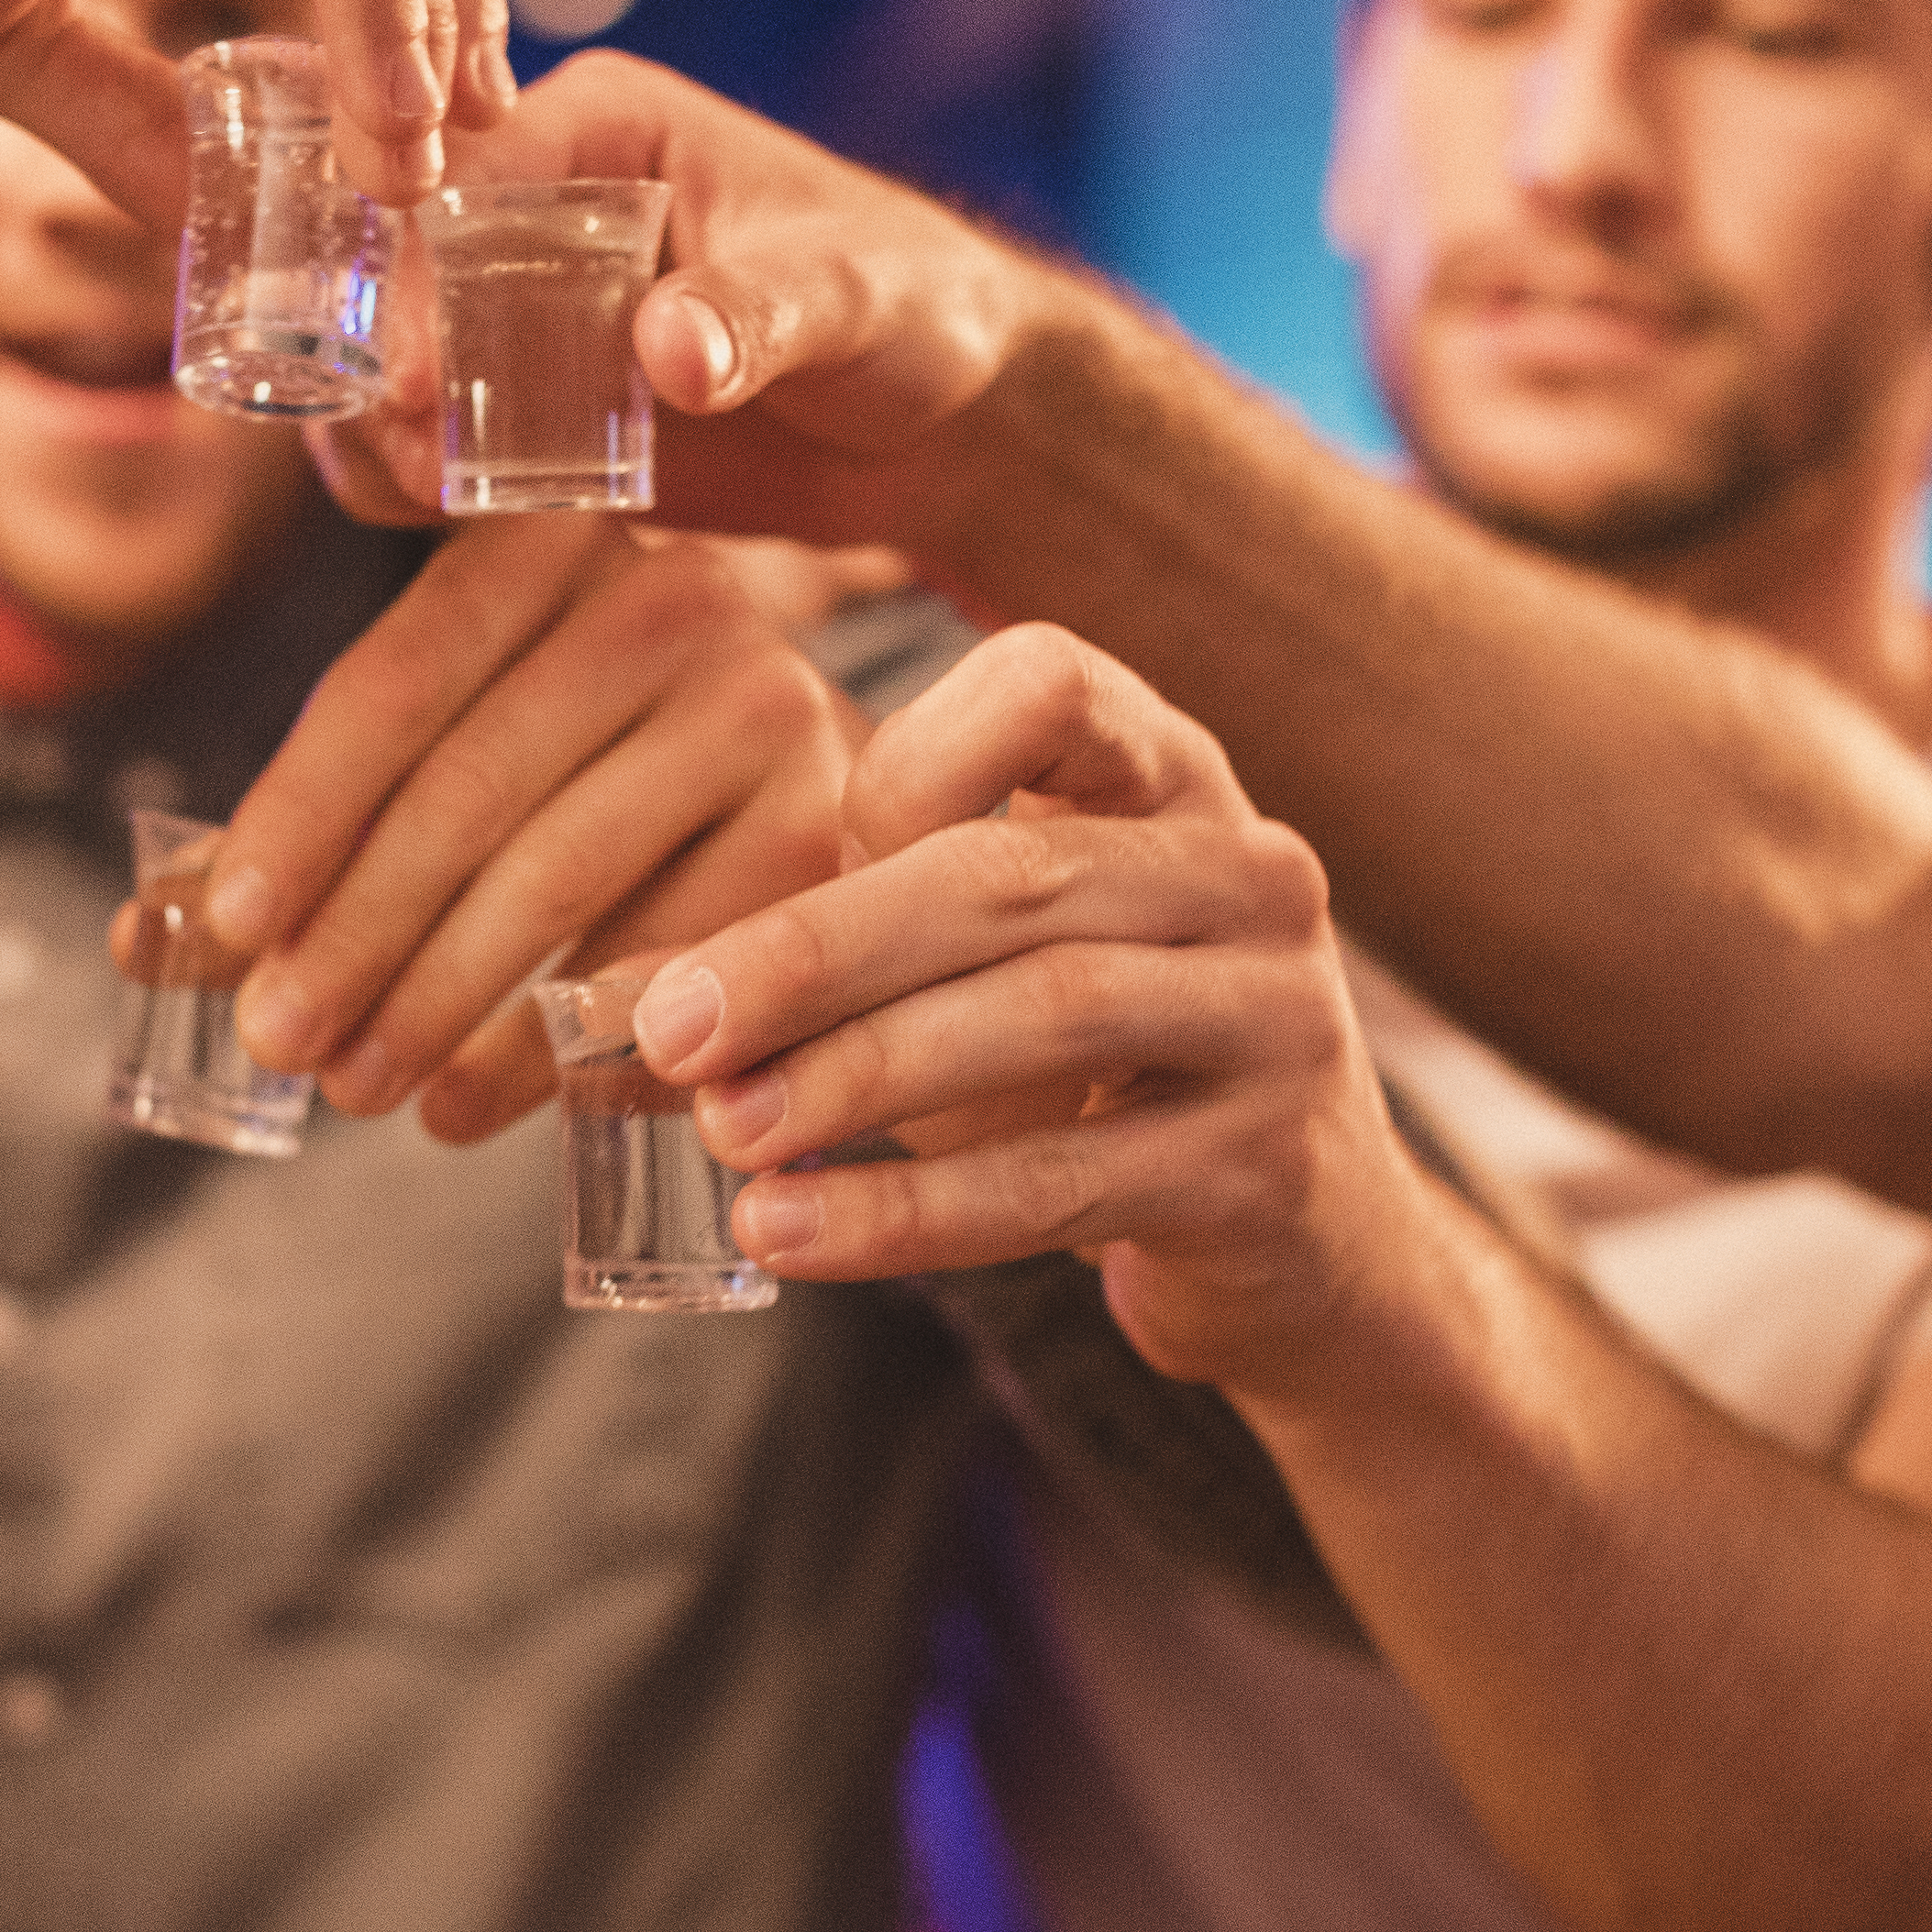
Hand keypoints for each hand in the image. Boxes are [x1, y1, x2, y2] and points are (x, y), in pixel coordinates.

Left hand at [204, 520, 860, 1139]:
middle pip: (471, 785)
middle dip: (357, 932)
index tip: (228, 931)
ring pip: (563, 875)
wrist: (797, 795)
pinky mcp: (824, 822)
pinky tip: (479, 1103)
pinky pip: (668, 958)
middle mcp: (668, 597)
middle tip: (281, 1043)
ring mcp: (764, 703)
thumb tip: (144, 937)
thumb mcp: (435, 763)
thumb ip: (295, 843)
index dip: (299, 811)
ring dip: (442, 1002)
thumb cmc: (572, 777)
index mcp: (543, 543)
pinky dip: (561, 1046)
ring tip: (361, 1090)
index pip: (393, 680)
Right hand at [311, 53, 1095, 552]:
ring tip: (413, 487)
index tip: (412, 377)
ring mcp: (527, 307)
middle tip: (393, 444)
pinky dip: (414, 473)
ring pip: (399, 351)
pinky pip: (438, 432)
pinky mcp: (535, 400)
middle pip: (401, 265)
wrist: (950, 418)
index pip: (466, 178)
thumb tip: (668, 351)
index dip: (417, 271)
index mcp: (601, 126)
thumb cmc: (917, 307)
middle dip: (378, 353)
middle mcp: (540, 204)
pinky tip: (432, 510)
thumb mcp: (851, 296)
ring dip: (379, 420)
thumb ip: (762, 314)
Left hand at [618, 626, 1412, 1385]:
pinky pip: (1061, 1181)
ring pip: (1043, 1016)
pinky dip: (905, 1215)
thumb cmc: (1103, 1073)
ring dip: (856, 1077)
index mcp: (1173, 776)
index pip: (1043, 681)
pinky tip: (788, 1235)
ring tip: (725, 1130)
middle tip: (672, 1027)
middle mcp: (1249, 870)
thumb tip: (617, 999)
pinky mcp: (1265, 1169)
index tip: (781, 850)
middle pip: (1010, 874)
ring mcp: (1280, 1016)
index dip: (900, 757)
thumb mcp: (998, 964)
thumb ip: (853, 942)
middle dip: (818, 950)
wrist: (1314, 1250)